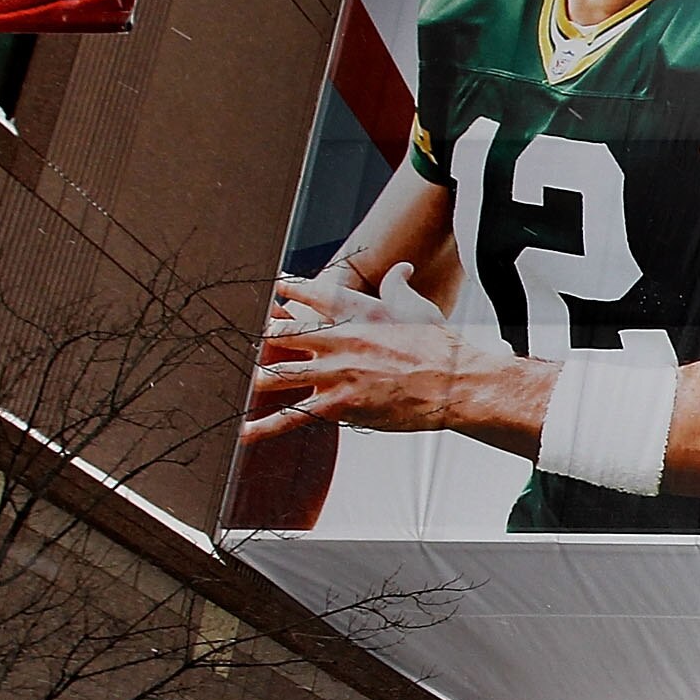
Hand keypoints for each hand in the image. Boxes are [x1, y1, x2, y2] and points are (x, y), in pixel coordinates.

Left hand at [244, 265, 552, 454]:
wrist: (453, 383)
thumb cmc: (438, 345)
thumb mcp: (417, 306)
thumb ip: (399, 285)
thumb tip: (401, 267)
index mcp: (352, 319)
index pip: (306, 303)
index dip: (286, 301)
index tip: (273, 299)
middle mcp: (338, 344)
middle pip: (284, 340)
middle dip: (266, 344)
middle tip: (253, 348)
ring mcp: (337, 375)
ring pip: (283, 377)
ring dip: (262, 380)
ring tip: (247, 385)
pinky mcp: (341, 406)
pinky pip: (295, 417)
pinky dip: (267, 427)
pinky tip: (246, 433)